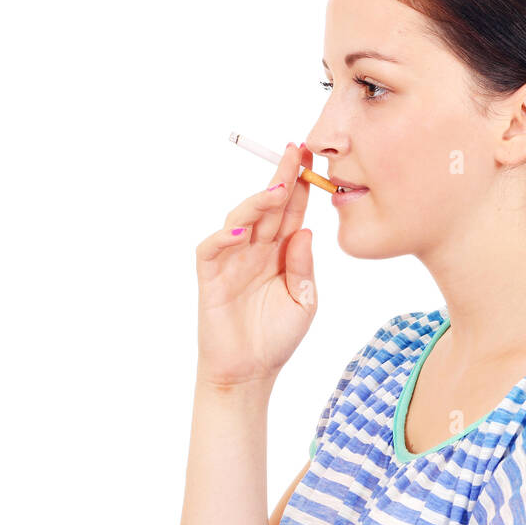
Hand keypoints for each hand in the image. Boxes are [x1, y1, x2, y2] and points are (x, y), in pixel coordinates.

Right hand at [194, 143, 316, 388]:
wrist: (250, 372)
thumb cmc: (277, 337)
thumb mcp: (304, 301)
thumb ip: (304, 267)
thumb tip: (306, 231)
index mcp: (281, 253)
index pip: (292, 212)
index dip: (301, 187)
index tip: (315, 161)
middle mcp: (257, 250)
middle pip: (269, 207)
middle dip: (282, 178)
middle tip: (297, 152)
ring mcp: (232, 260)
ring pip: (241, 220)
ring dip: (258, 202)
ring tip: (278, 189)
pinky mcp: (210, 276)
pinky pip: (212, 249)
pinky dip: (224, 236)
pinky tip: (242, 230)